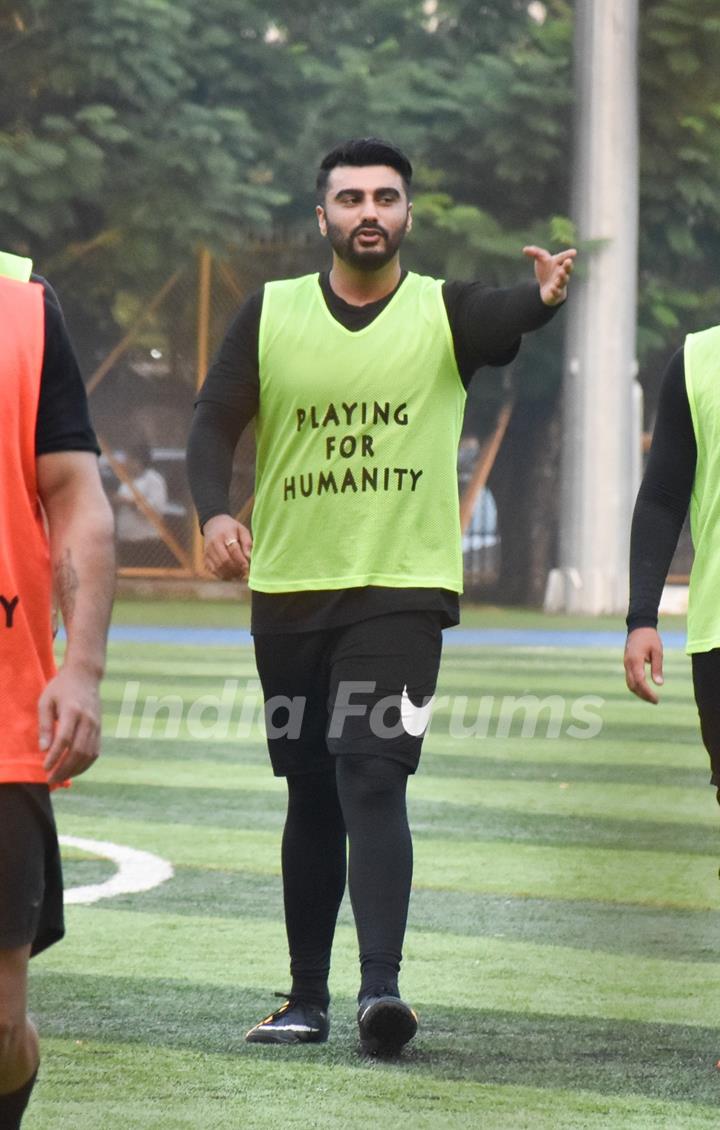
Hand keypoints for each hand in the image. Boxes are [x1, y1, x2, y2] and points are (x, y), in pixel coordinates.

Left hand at [38, 665, 101, 784]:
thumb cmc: (61, 688)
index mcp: (73, 711)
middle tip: (51, 779)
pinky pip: (95, 752)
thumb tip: (44, 749)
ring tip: (60, 777)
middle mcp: (88, 719)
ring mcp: (96, 725)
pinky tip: (74, 770)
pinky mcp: (100, 729)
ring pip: (88, 754)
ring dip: (74, 770)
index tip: (44, 768)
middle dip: (64, 769)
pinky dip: (85, 765)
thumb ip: (45, 725)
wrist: (85, 676)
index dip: (55, 756)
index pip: (64, 739)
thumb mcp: (46, 701)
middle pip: (78, 750)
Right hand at [203, 514, 252, 580]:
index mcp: (226, 534)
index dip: (241, 560)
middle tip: (244, 573)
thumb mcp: (242, 530)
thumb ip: (247, 542)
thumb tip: (248, 557)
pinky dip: (222, 575)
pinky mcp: (205, 557)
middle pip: (225, 560)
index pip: (233, 550)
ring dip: (230, 574)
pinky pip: (213, 570)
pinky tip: (230, 575)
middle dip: (236, 569)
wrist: (213, 524)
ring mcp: (208, 551)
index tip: (247, 566)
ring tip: (238, 575)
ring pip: (218, 567)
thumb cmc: (231, 528)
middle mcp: (215, 542)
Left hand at [523, 245, 576, 305]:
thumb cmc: (546, 270)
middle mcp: (562, 273)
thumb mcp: (541, 260)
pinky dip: (555, 290)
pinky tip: (553, 288)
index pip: (563, 258)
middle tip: (568, 261)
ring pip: (563, 281)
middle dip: (568, 266)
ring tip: (560, 272)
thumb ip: (535, 253)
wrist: (546, 287)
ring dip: (562, 277)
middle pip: (567, 269)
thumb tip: (524, 250)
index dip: (568, 254)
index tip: (574, 252)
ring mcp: (560, 284)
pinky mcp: (556, 294)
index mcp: (560, 264)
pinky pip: (557, 292)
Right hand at [624, 627, 663, 703]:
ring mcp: (626, 664)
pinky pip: (630, 679)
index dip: (647, 692)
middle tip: (655, 701)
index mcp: (635, 660)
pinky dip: (637, 686)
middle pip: (633, 685)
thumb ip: (657, 668)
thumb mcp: (657, 652)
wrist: (639, 627)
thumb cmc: (650, 638)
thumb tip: (659, 684)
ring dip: (639, 692)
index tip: (657, 699)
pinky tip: (645, 689)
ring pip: (630, 683)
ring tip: (651, 697)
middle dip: (643, 695)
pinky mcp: (627, 664)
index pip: (640, 681)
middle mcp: (628, 664)